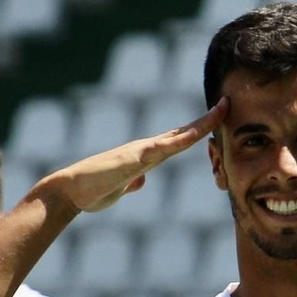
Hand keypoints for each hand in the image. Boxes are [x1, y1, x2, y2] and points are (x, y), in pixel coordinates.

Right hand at [46, 99, 227, 213]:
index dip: (198, 131)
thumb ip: (132, 182)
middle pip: (182, 132)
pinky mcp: (134, 158)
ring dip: (201, 124)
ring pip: (178, 135)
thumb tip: (141, 181)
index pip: (176, 141)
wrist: (69, 191)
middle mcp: (145, 149)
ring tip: (222, 110)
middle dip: (206, 121)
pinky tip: (197, 133)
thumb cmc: (92, 191)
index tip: (217, 120)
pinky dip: (182, 139)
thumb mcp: (120, 188)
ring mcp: (140, 151)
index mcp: (145, 157)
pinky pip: (164, 147)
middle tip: (227, 104)